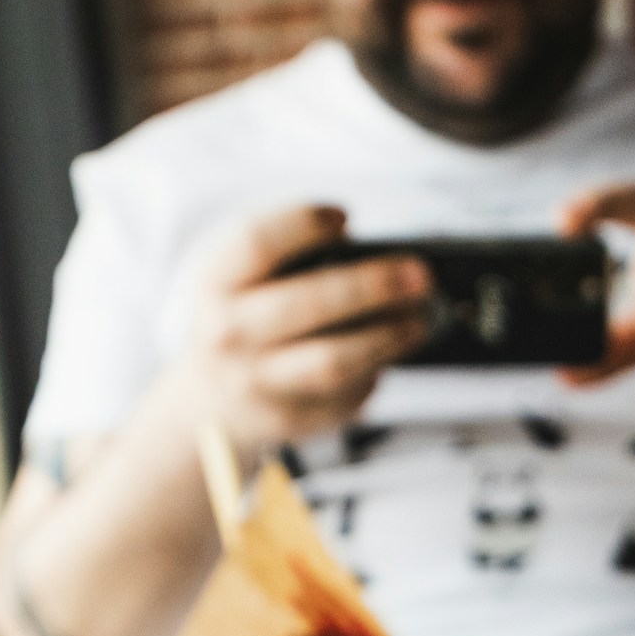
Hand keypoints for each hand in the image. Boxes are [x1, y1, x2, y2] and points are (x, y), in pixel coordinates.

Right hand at [181, 205, 431, 456]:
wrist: (212, 400)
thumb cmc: (243, 320)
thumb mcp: (240, 277)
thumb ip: (288, 258)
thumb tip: (373, 256)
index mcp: (215, 283)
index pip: (257, 243)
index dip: (305, 224)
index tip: (344, 218)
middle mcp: (228, 335)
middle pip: (308, 303)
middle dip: (372, 285)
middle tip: (418, 275)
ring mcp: (257, 383)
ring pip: (333, 360)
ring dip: (389, 336)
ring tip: (422, 318)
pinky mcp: (290, 418)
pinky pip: (345, 391)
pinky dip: (376, 368)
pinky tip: (390, 350)